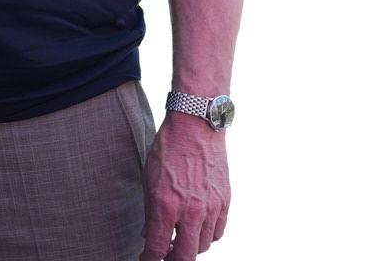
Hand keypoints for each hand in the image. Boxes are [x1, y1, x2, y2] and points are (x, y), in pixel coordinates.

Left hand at [139, 113, 230, 260]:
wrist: (196, 125)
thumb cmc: (168, 148)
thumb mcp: (149, 178)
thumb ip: (150, 210)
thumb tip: (150, 235)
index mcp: (166, 205)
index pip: (157, 249)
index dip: (149, 259)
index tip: (146, 259)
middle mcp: (191, 211)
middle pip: (185, 256)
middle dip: (173, 260)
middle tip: (165, 256)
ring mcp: (211, 207)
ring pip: (204, 246)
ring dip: (191, 247)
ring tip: (181, 240)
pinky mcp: (225, 201)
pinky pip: (218, 231)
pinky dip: (208, 235)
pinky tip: (198, 228)